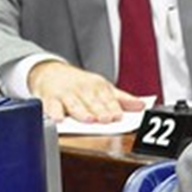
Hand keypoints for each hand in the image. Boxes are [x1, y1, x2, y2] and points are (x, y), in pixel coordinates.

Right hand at [28, 60, 146, 122]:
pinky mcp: (49, 98)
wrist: (51, 72)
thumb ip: (122, 99)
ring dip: (81, 112)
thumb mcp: (103, 88)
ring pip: (74, 104)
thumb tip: (142, 106)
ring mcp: (66, 94)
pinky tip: (58, 119)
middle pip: (92, 102)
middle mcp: (83, 89)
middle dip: (100, 111)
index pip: (108, 99)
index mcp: (98, 87)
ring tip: (88, 119)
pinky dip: (54, 112)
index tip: (119, 116)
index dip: (114, 108)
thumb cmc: (81, 85)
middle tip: (106, 119)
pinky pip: (51, 106)